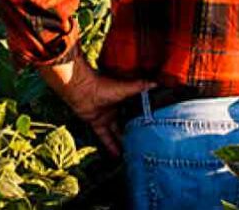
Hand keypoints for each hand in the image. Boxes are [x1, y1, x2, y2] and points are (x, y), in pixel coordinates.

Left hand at [37, 52, 154, 155]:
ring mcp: (106, 117)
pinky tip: (118, 156)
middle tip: (147, 144)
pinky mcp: (97, 124)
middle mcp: (116, 108)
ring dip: (124, 142)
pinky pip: (105, 138)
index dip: (144, 116)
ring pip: (117, 133)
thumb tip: (157, 83)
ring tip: (135, 153)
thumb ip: (141, 86)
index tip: (155, 125)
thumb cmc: (103, 85)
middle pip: (127, 123)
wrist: (81, 89)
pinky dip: (111, 146)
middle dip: (135, 132)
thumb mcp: (125, 88)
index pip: (137, 109)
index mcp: (124, 98)